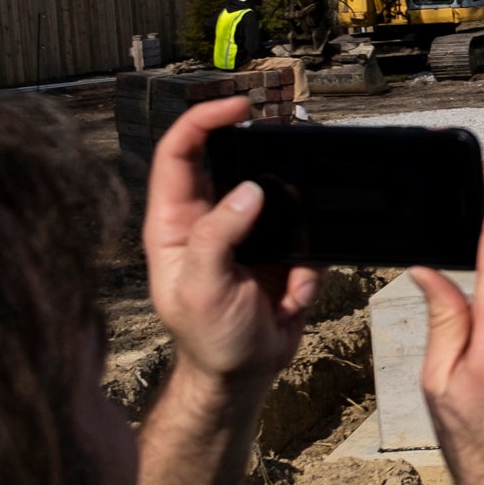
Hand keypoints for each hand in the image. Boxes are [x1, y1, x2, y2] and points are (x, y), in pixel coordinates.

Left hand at [144, 98, 319, 387]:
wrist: (243, 377)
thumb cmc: (208, 339)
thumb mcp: (202, 288)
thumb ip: (218, 237)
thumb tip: (249, 192)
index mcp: (174, 223)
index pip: (179, 153)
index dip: (203, 121)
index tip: (236, 107)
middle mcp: (208, 221)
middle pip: (233, 164)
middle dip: (264, 166)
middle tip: (288, 162)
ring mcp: (246, 235)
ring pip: (278, 198)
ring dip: (295, 224)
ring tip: (290, 266)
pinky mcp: (279, 253)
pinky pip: (306, 241)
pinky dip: (308, 269)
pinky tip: (291, 298)